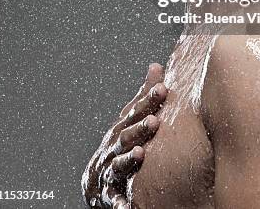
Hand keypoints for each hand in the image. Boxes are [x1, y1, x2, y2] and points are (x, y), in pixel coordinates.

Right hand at [82, 63, 167, 207]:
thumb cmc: (121, 143)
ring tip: (139, 154)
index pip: (136, 111)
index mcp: (122, 127)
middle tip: (154, 121)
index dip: (148, 99)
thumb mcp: (131, 117)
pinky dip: (119, 204)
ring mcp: (110, 170)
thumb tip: (156, 66)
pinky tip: (126, 207)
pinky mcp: (109, 194)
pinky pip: (113, 200)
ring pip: (118, 164)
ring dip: (128, 159)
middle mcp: (114, 147)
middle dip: (139, 128)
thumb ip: (144, 95)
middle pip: (126, 135)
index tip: (162, 88)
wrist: (96, 181)